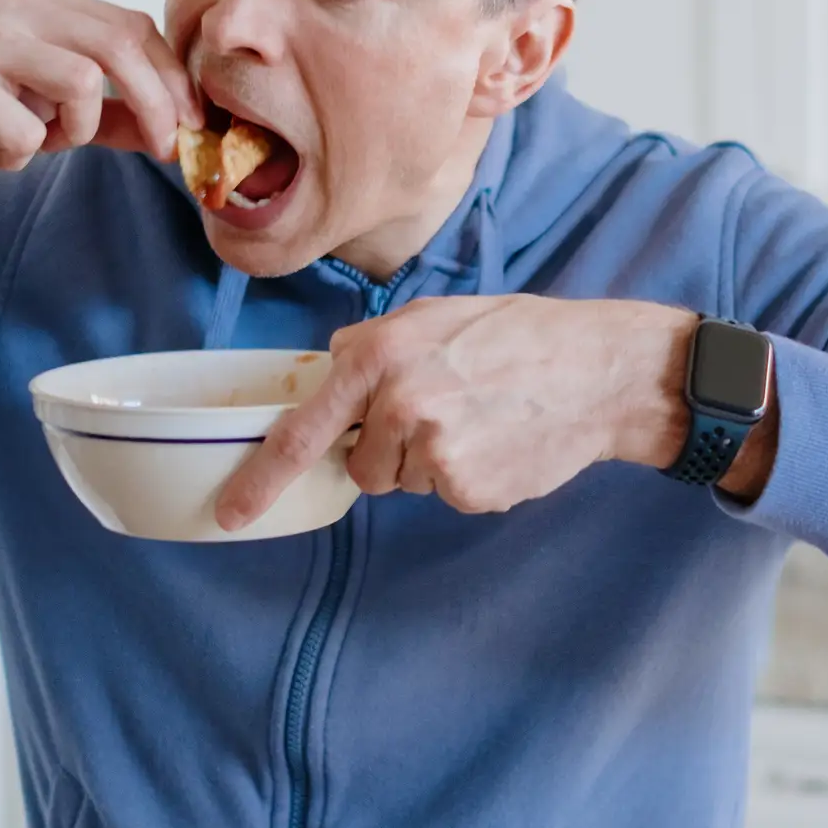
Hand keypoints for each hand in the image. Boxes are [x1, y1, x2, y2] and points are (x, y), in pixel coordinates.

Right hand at [0, 0, 202, 252]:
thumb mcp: (48, 117)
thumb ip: (111, 115)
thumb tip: (179, 128)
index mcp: (37, 0)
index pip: (130, 25)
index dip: (171, 78)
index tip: (192, 125)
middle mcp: (9, 1)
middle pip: (119, 43)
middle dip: (157, 104)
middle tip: (166, 149)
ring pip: (80, 82)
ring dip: (71, 131)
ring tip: (27, 140)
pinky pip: (27, 128)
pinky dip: (15, 153)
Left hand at [216, 296, 773, 528]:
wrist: (598, 369)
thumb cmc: (516, 335)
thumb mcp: (432, 314)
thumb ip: (370, 346)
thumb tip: (327, 373)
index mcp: (376, 356)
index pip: (302, 430)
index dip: (260, 478)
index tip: (230, 513)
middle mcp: (397, 403)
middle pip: (359, 465)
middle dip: (387, 449)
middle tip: (442, 411)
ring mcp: (432, 451)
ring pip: (401, 481)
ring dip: (428, 461)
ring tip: (478, 419)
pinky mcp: (468, 488)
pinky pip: (444, 495)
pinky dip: (466, 477)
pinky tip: (499, 442)